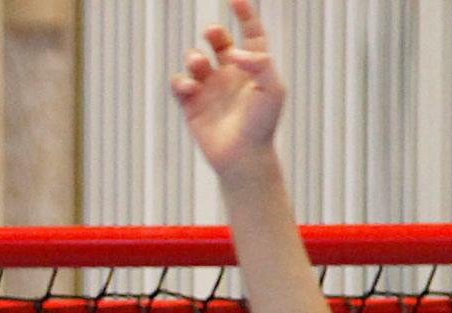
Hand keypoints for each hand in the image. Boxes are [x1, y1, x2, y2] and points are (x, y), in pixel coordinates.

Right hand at [170, 0, 284, 178]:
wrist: (245, 158)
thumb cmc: (262, 125)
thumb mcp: (272, 92)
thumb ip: (261, 64)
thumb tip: (236, 52)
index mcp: (253, 71)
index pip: (251, 35)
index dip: (245, 15)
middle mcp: (232, 76)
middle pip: (219, 41)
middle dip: (213, 32)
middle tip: (214, 34)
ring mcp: (211, 89)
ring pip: (195, 58)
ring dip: (194, 57)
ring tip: (200, 66)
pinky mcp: (193, 103)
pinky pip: (179, 82)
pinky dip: (182, 81)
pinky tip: (191, 89)